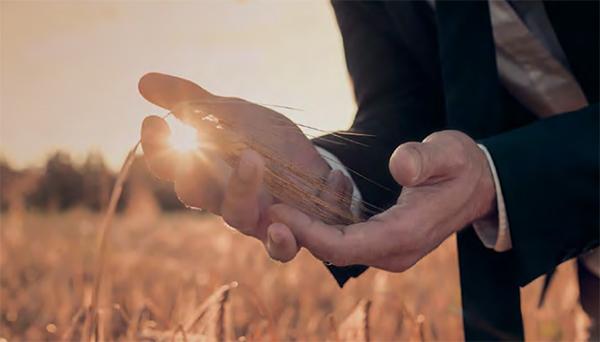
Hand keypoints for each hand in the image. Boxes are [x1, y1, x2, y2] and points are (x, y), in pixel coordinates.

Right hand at [139, 72, 351, 261]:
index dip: (156, 147)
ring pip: (236, 216)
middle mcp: (223, 198)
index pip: (169, 164)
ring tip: (252, 159)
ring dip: (240, 189)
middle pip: (194, 193)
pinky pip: (279, 249)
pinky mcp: (287, 232)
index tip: (152, 121)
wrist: (313, 163)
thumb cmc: (264, 141)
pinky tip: (282, 225)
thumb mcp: (232, 114)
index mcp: (205, 170)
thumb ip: (192, 101)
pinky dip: (279, 242)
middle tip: (194, 146)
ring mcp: (254, 217)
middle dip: (189, 170)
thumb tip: (143, 81)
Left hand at [269, 130, 496, 270]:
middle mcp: (393, 252)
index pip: (345, 245)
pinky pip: (342, 240)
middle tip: (261, 206)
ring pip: (334, 249)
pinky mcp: (380, 242)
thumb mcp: (449, 151)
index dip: (308, 231)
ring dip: (304, 231)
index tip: (275, 209)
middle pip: (333, 252)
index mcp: (405, 234)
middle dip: (296, 233)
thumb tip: (401, 166)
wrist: (477, 184)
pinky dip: (318, 227)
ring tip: (270, 205)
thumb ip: (426, 159)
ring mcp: (386, 250)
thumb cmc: (462, 164)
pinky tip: (297, 206)